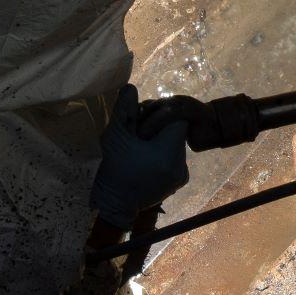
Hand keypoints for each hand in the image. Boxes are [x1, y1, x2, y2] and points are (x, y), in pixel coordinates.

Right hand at [91, 85, 190, 229]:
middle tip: (136, 135)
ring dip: (158, 143)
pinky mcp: (176, 183)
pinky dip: (160, 156)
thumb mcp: (116, 138)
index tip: (142, 123)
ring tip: (138, 149)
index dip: (160, 116)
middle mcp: (181, 165)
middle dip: (157, 129)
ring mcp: (180, 176)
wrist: (114, 207)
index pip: (177, 120)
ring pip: (174, 146)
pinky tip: (143, 161)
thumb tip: (130, 87)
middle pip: (176, 133)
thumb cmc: (114, 171)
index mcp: (170, 152)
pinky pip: (172, 160)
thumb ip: (125, 111)